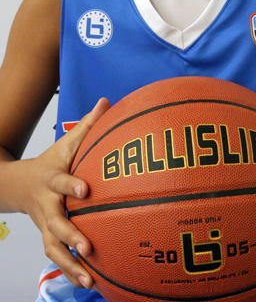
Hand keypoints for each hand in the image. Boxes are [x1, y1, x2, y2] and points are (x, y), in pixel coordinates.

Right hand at [19, 98, 109, 287]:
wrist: (20, 184)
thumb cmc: (52, 161)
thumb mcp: (67, 142)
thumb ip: (88, 125)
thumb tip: (107, 101)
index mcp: (53, 179)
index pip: (61, 182)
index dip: (71, 185)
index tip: (85, 189)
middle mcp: (48, 206)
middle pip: (55, 222)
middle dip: (71, 235)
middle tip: (88, 246)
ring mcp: (46, 225)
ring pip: (53, 248)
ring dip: (70, 264)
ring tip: (89, 279)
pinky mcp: (49, 238)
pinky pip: (57, 258)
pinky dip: (71, 271)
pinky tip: (89, 283)